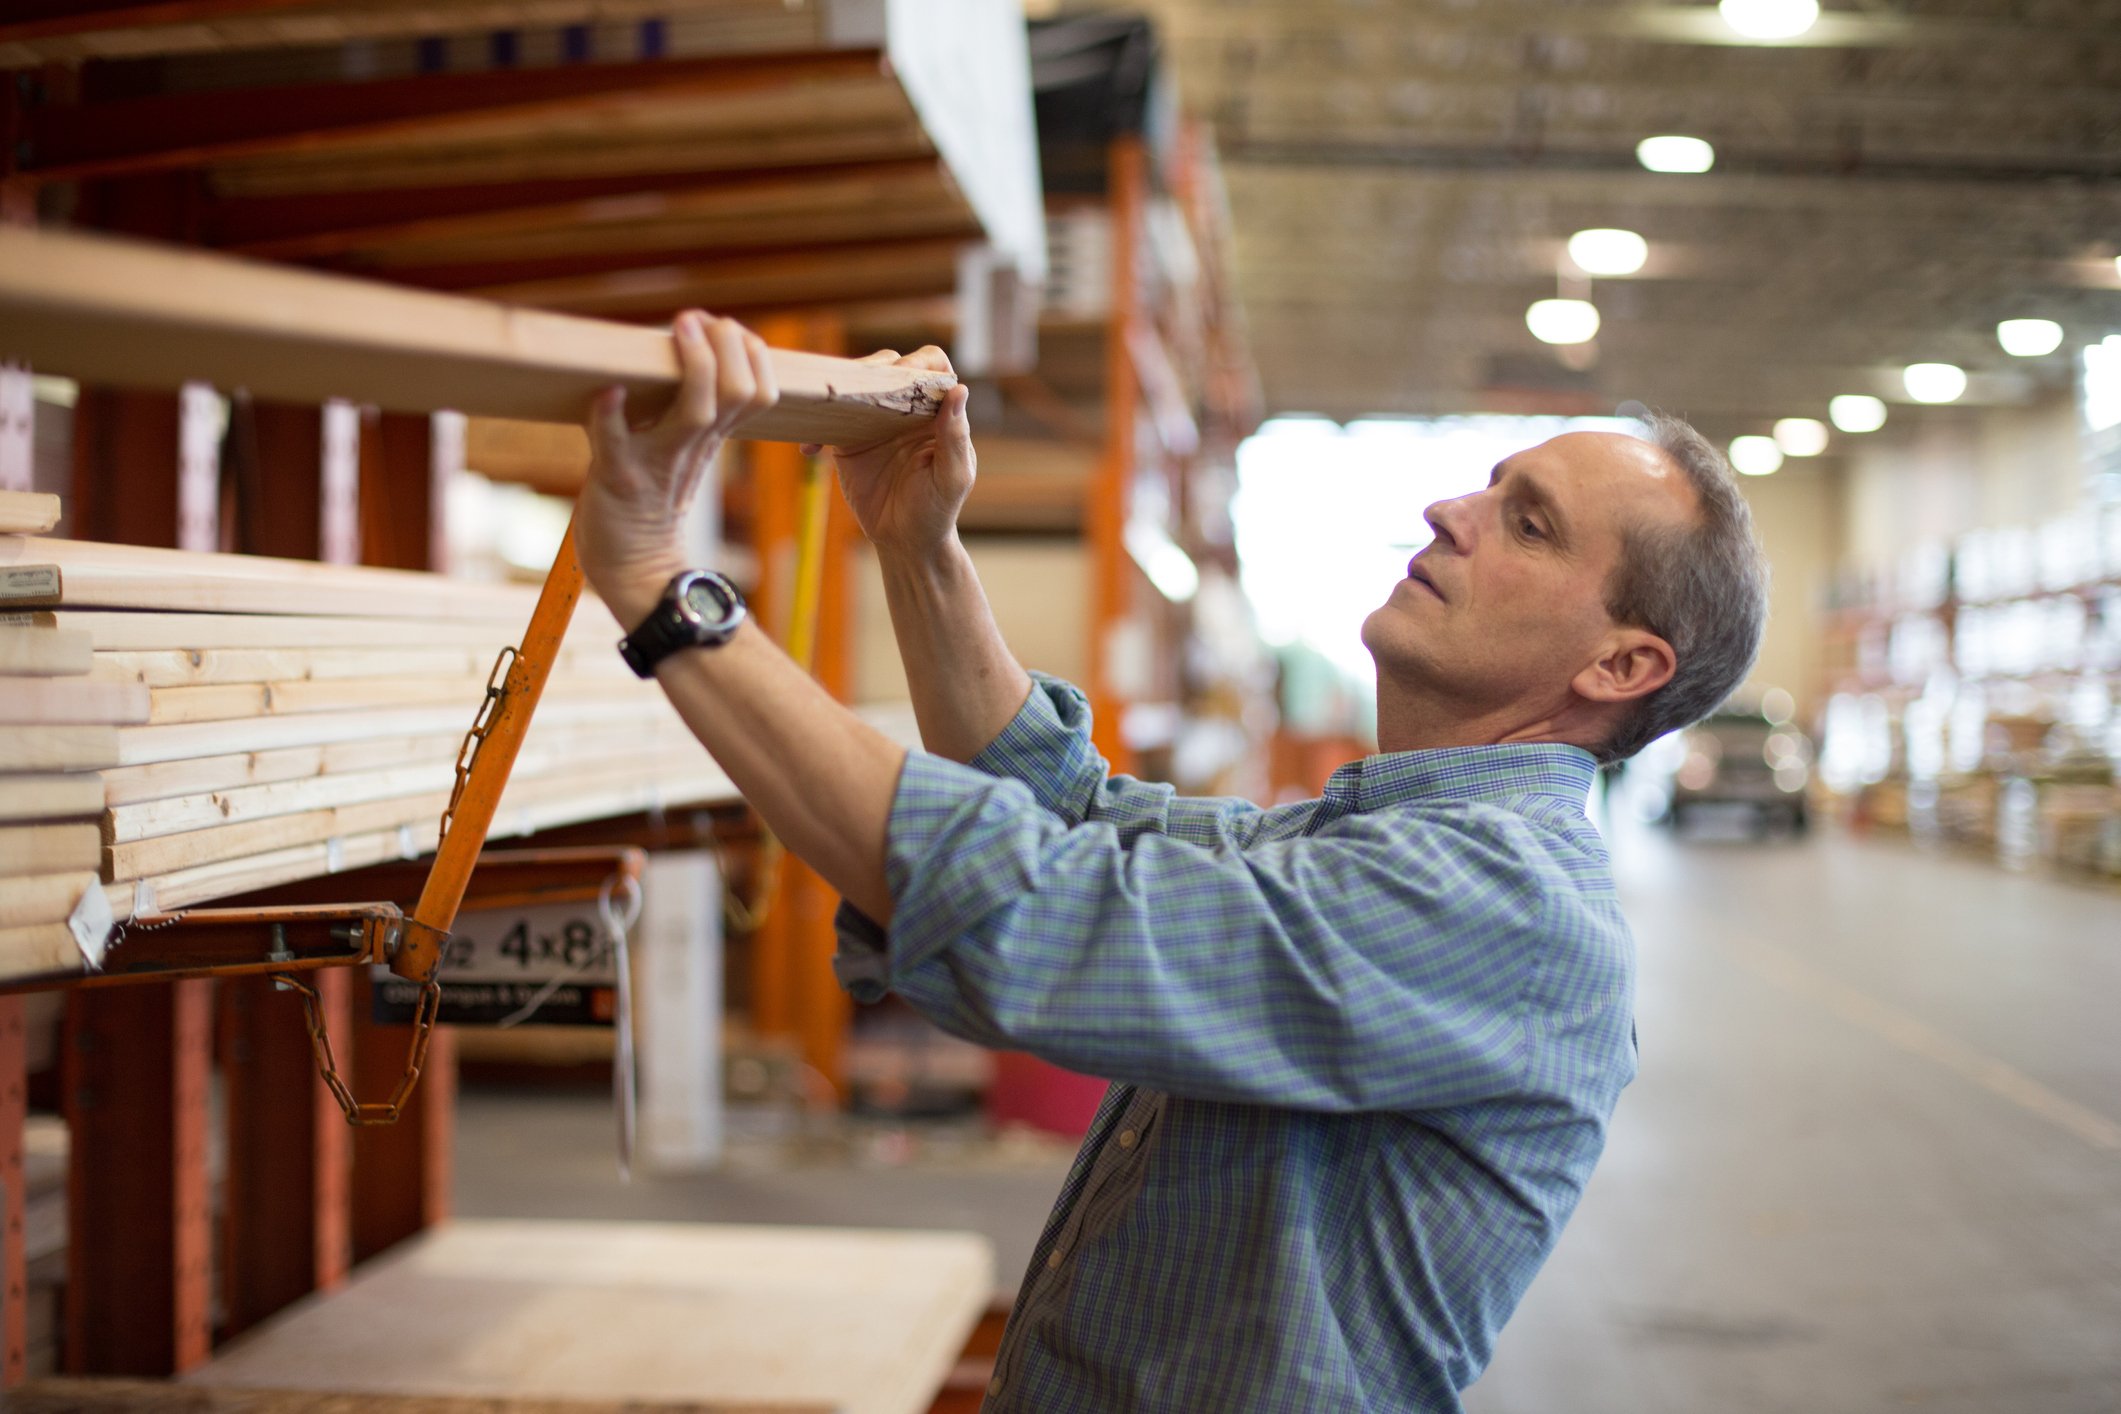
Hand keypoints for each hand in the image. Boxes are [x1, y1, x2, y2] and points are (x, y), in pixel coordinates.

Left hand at [577, 310, 776, 626]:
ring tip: (679, 330)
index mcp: (711, 438)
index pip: (758, 391)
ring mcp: (657, 462)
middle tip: (698, 321)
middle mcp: (692, 446)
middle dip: (727, 346)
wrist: (635, 570)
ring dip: (691, 364)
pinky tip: (607, 389)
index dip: (752, 353)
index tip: (726, 327)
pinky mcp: (616, 477)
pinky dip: (609, 412)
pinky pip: (614, 441)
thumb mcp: (685, 453)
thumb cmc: (653, 504)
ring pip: (695, 412)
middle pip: (737, 392)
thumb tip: (687, 356)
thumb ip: (690, 412)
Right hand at [804, 346, 972, 561]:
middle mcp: (907, 409)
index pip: (932, 367)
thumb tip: (959, 390)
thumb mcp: (951, 478)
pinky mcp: (848, 441)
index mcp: (936, 412)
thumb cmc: (937, 510)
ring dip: (841, 389)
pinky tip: (810, 450)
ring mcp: (875, 422)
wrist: (905, 542)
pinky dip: (815, 428)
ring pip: (857, 385)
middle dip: (874, 369)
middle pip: (890, 366)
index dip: (917, 363)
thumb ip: (954, 437)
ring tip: (830, 406)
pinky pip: (829, 421)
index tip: (902, 379)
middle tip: (860, 391)